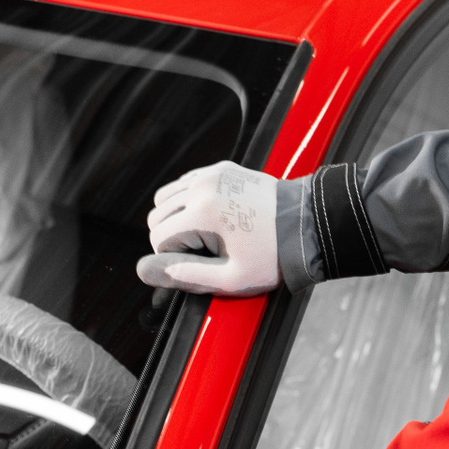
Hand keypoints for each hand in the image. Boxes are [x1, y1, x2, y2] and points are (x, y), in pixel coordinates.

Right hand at [136, 162, 278, 295]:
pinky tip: (212, 216)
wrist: (305, 225)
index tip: (204, 261)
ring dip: (176, 218)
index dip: (174, 257)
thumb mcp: (229, 279)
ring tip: (207, 233)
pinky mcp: (221, 169)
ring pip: (166, 197)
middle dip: (173, 237)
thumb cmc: (271, 256)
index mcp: (202, 213)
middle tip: (206, 250)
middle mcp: (202, 187)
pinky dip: (188, 201)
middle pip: (156, 216)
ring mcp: (211, 174)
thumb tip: (143, 270)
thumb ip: (182, 275)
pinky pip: (185, 183)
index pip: (157, 238)